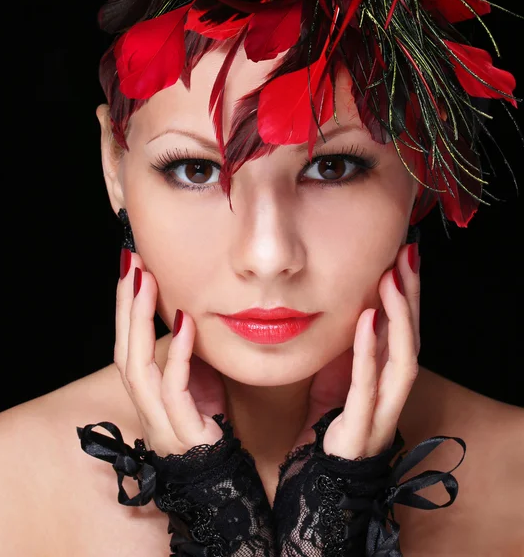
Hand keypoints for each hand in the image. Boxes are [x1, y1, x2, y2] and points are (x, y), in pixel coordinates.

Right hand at [114, 249, 227, 456]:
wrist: (221, 478)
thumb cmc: (207, 425)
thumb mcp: (194, 382)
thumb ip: (183, 354)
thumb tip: (185, 316)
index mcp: (144, 392)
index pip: (126, 344)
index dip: (124, 307)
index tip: (130, 269)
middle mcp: (144, 405)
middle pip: (123, 349)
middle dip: (125, 305)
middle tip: (131, 264)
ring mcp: (159, 420)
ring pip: (137, 367)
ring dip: (139, 322)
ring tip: (146, 284)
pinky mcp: (182, 431)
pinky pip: (174, 389)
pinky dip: (177, 355)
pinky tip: (184, 324)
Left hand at [296, 242, 419, 458]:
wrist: (319, 474)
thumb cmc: (330, 420)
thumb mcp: (340, 373)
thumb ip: (354, 346)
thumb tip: (358, 306)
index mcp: (387, 378)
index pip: (404, 331)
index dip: (408, 296)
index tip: (404, 256)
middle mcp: (392, 392)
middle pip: (411, 339)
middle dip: (412, 297)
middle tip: (407, 256)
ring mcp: (381, 411)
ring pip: (402, 360)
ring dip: (399, 318)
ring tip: (392, 280)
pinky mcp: (361, 427)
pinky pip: (366, 385)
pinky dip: (367, 351)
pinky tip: (365, 319)